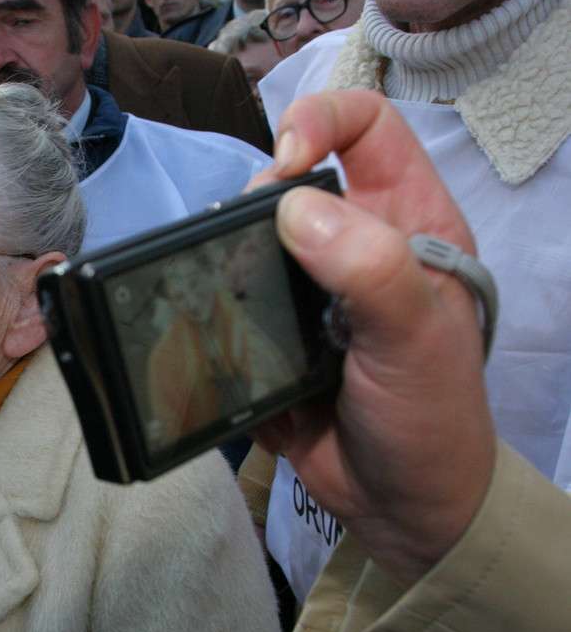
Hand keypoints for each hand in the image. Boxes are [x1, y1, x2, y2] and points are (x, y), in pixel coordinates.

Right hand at [249, 90, 496, 587]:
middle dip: (257, 197)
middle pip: (292, 179)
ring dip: (223, 250)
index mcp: (409, 224)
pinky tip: (200, 316)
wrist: (401, 509)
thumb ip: (369, 269)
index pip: (366, 129)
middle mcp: (355, 246)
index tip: (283, 165)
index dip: (321, 122)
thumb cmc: (431, 419)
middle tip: (243, 243)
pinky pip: (225, 297)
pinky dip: (206, 299)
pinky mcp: (268, 333)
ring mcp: (307, 291)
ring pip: (249, 236)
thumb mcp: (417, 338)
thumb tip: (290, 208)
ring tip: (217, 283)